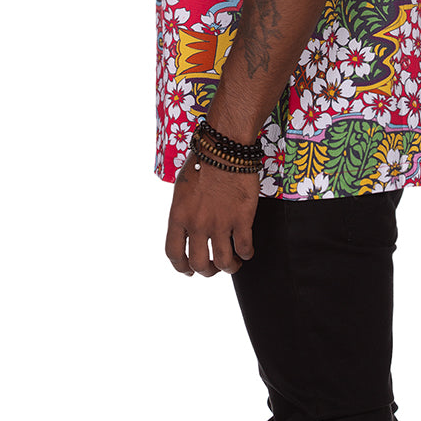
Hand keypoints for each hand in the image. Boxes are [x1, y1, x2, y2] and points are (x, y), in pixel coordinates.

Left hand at [165, 152, 259, 276]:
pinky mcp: (241, 219)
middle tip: (215, 267)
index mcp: (179, 216)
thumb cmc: (203, 161)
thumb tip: (187, 224)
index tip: (188, 270)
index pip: (174, 253)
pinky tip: (247, 250)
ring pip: (224, 262)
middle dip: (208, 271)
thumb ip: (183, 211)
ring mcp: (220, 223)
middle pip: (199, 264)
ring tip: (234, 262)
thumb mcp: (182, 188)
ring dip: (229, 267)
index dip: (181, 267)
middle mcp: (197, 224)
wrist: (224, 149)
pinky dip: (246, 254)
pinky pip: (244, 249)